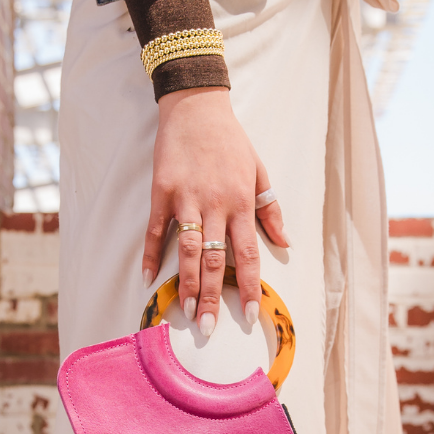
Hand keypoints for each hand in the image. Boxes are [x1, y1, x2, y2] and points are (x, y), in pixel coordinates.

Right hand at [142, 86, 287, 337]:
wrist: (196, 105)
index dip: (248, 286)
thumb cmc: (230, 140)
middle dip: (211, 296)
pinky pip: (155, 229)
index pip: (247, 254)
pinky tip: (147, 278)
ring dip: (184, 283)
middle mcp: (215, 205)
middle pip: (213, 260)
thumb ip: (271, 208)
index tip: (248, 313)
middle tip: (207, 327)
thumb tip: (285, 241)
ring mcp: (186, 199)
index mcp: (241, 203)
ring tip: (184, 310)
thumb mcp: (259, 171)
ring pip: (186, 250)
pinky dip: (149, 254)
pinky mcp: (161, 192)